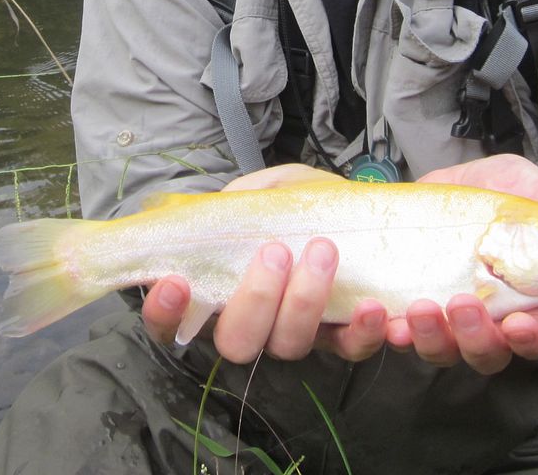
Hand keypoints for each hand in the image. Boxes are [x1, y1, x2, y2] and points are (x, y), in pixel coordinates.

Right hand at [141, 164, 389, 362]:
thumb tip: (216, 210)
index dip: (165, 313)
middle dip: (254, 299)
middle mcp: (252, 323)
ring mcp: (295, 334)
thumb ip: (239, 200)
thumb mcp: (267, 188)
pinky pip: (350, 349)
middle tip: (275, 251)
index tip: (176, 282)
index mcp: (218, 290)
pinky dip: (363, 332)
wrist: (359, 208)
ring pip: (289, 345)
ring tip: (323, 251)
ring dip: (305, 302)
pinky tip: (373, 306)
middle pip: (236, 342)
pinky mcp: (342, 337)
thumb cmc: (300, 203)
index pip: (172, 323)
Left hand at [391, 155, 537, 372]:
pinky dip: (386, 332)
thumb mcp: (532, 192)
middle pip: (487, 353)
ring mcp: (443, 320)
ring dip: (430, 337)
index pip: (536, 337)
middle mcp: (486, 321)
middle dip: (475, 337)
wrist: (448, 183)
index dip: (530, 338)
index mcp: (525, 302)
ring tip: (419, 308)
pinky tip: (380, 315)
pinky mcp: (403, 307)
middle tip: (462, 304)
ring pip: (440, 351)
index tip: (519, 325)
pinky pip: (396, 334)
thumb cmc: (501, 192)